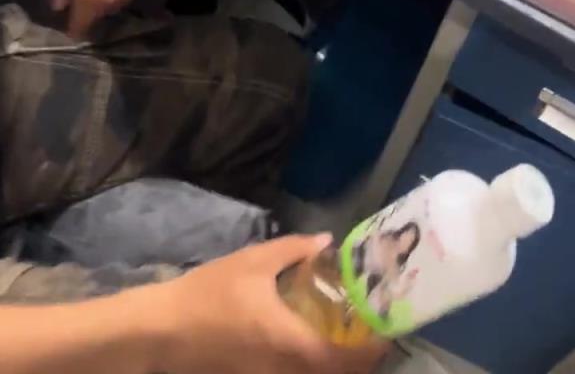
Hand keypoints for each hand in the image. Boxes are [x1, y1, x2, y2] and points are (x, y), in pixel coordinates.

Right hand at [146, 236, 388, 373]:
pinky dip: (307, 366)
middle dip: (356, 361)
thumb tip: (326, 241)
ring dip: (332, 364)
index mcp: (290, 343)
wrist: (161, 332)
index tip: (386, 334)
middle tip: (368, 336)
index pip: (343, 360)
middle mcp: (284, 371)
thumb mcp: (252, 262)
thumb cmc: (209, 294)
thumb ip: (293, 250)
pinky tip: (305, 345)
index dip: (371, 352)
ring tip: (342, 339)